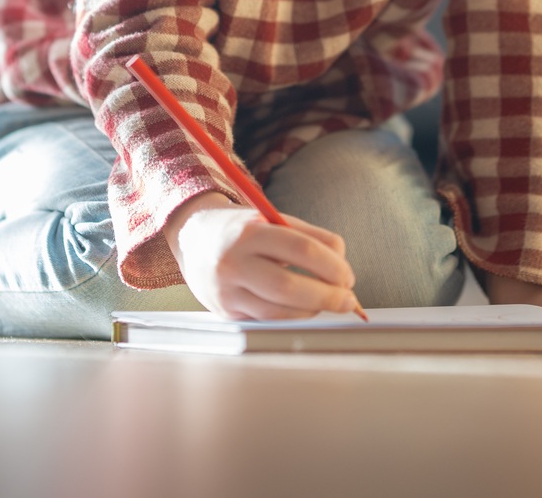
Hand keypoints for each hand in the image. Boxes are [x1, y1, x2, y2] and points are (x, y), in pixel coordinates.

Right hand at [164, 193, 359, 320]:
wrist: (193, 237)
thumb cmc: (243, 229)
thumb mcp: (273, 220)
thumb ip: (311, 238)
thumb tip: (343, 268)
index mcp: (250, 233)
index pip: (302, 250)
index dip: (333, 267)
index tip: (348, 277)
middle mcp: (234, 262)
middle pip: (290, 287)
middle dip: (327, 297)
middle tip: (348, 300)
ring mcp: (226, 291)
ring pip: (278, 312)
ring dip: (311, 311)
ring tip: (325, 303)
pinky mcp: (225, 312)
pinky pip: (265, 321)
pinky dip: (291, 318)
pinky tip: (302, 310)